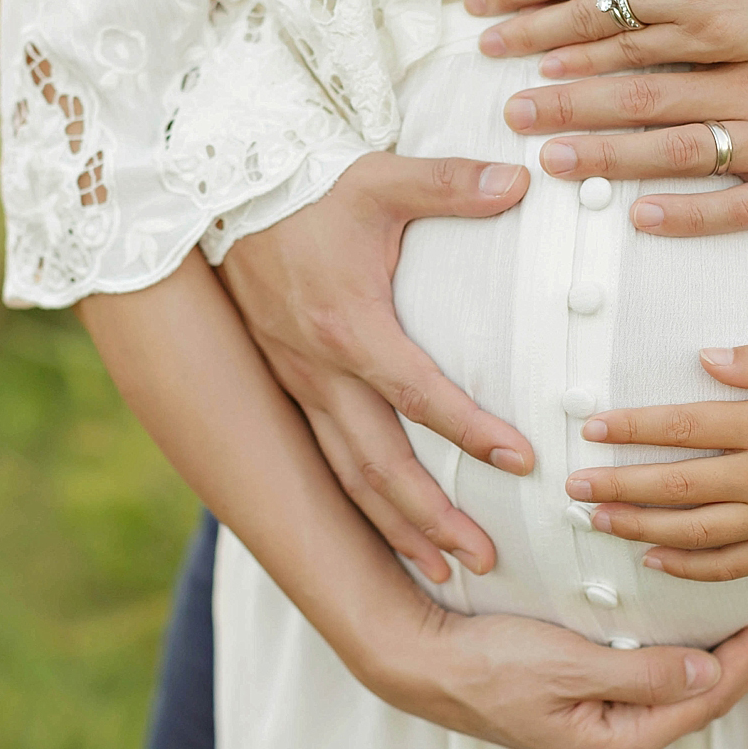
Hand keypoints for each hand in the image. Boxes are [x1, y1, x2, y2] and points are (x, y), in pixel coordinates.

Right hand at [217, 153, 535, 581]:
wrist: (226, 193)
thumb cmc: (312, 188)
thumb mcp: (380, 177)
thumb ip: (450, 183)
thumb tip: (521, 181)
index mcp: (348, 326)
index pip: (419, 393)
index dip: (471, 430)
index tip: (521, 461)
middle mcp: (319, 370)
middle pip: (377, 464)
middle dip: (430, 518)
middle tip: (483, 559)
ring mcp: (297, 384)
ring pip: (345, 476)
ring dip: (393, 528)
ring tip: (441, 571)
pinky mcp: (289, 387)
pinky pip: (324, 460)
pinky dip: (357, 504)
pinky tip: (387, 529)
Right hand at [373, 603, 747, 748]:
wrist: (424, 661)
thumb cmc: (486, 667)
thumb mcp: (568, 667)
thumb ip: (641, 674)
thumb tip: (706, 673)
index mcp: (617, 739)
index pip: (708, 695)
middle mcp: (616, 736)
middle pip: (703, 695)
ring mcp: (602, 717)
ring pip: (681, 683)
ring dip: (721, 649)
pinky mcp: (587, 694)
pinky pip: (653, 672)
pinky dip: (683, 646)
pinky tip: (695, 625)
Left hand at [502, 13, 747, 235]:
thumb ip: (732, 38)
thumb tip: (659, 30)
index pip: (652, 48)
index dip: (587, 52)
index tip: (531, 54)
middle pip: (647, 97)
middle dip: (574, 102)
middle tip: (515, 108)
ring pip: (681, 149)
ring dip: (611, 155)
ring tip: (552, 158)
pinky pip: (740, 207)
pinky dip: (690, 213)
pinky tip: (642, 219)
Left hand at [565, 344, 747, 580]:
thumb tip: (706, 357)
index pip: (685, 425)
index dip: (634, 427)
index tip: (592, 426)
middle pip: (677, 484)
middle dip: (618, 484)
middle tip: (572, 484)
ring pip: (693, 531)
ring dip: (638, 526)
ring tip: (595, 519)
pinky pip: (728, 566)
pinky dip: (686, 566)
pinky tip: (650, 559)